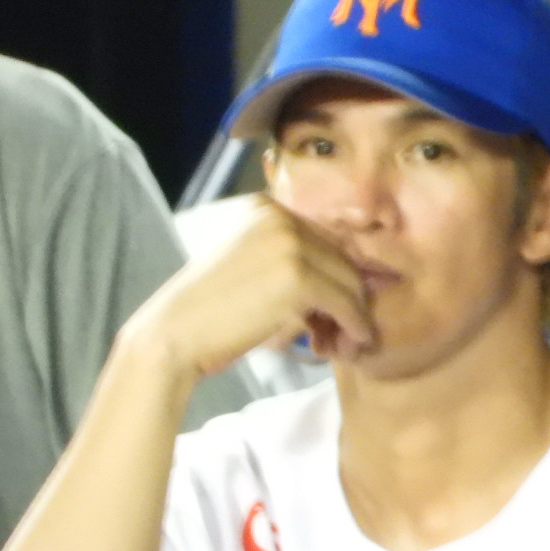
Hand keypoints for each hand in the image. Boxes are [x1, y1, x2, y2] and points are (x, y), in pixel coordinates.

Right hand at [128, 194, 374, 379]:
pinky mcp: (298, 277)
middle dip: (350, 296)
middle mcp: (279, 217)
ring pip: (349, 281)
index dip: (343, 273)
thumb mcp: (256, 272)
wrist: (175, 333)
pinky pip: (345, 303)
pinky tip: (351, 343)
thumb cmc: (211, 311)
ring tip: (345, 343)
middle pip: (342, 257)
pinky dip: (354, 326)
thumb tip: (375, 276)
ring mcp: (290, 244)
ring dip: (354, 315)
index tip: (351, 303)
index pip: (325, 238)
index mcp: (264, 207)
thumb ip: (299, 265)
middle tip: (346, 331)